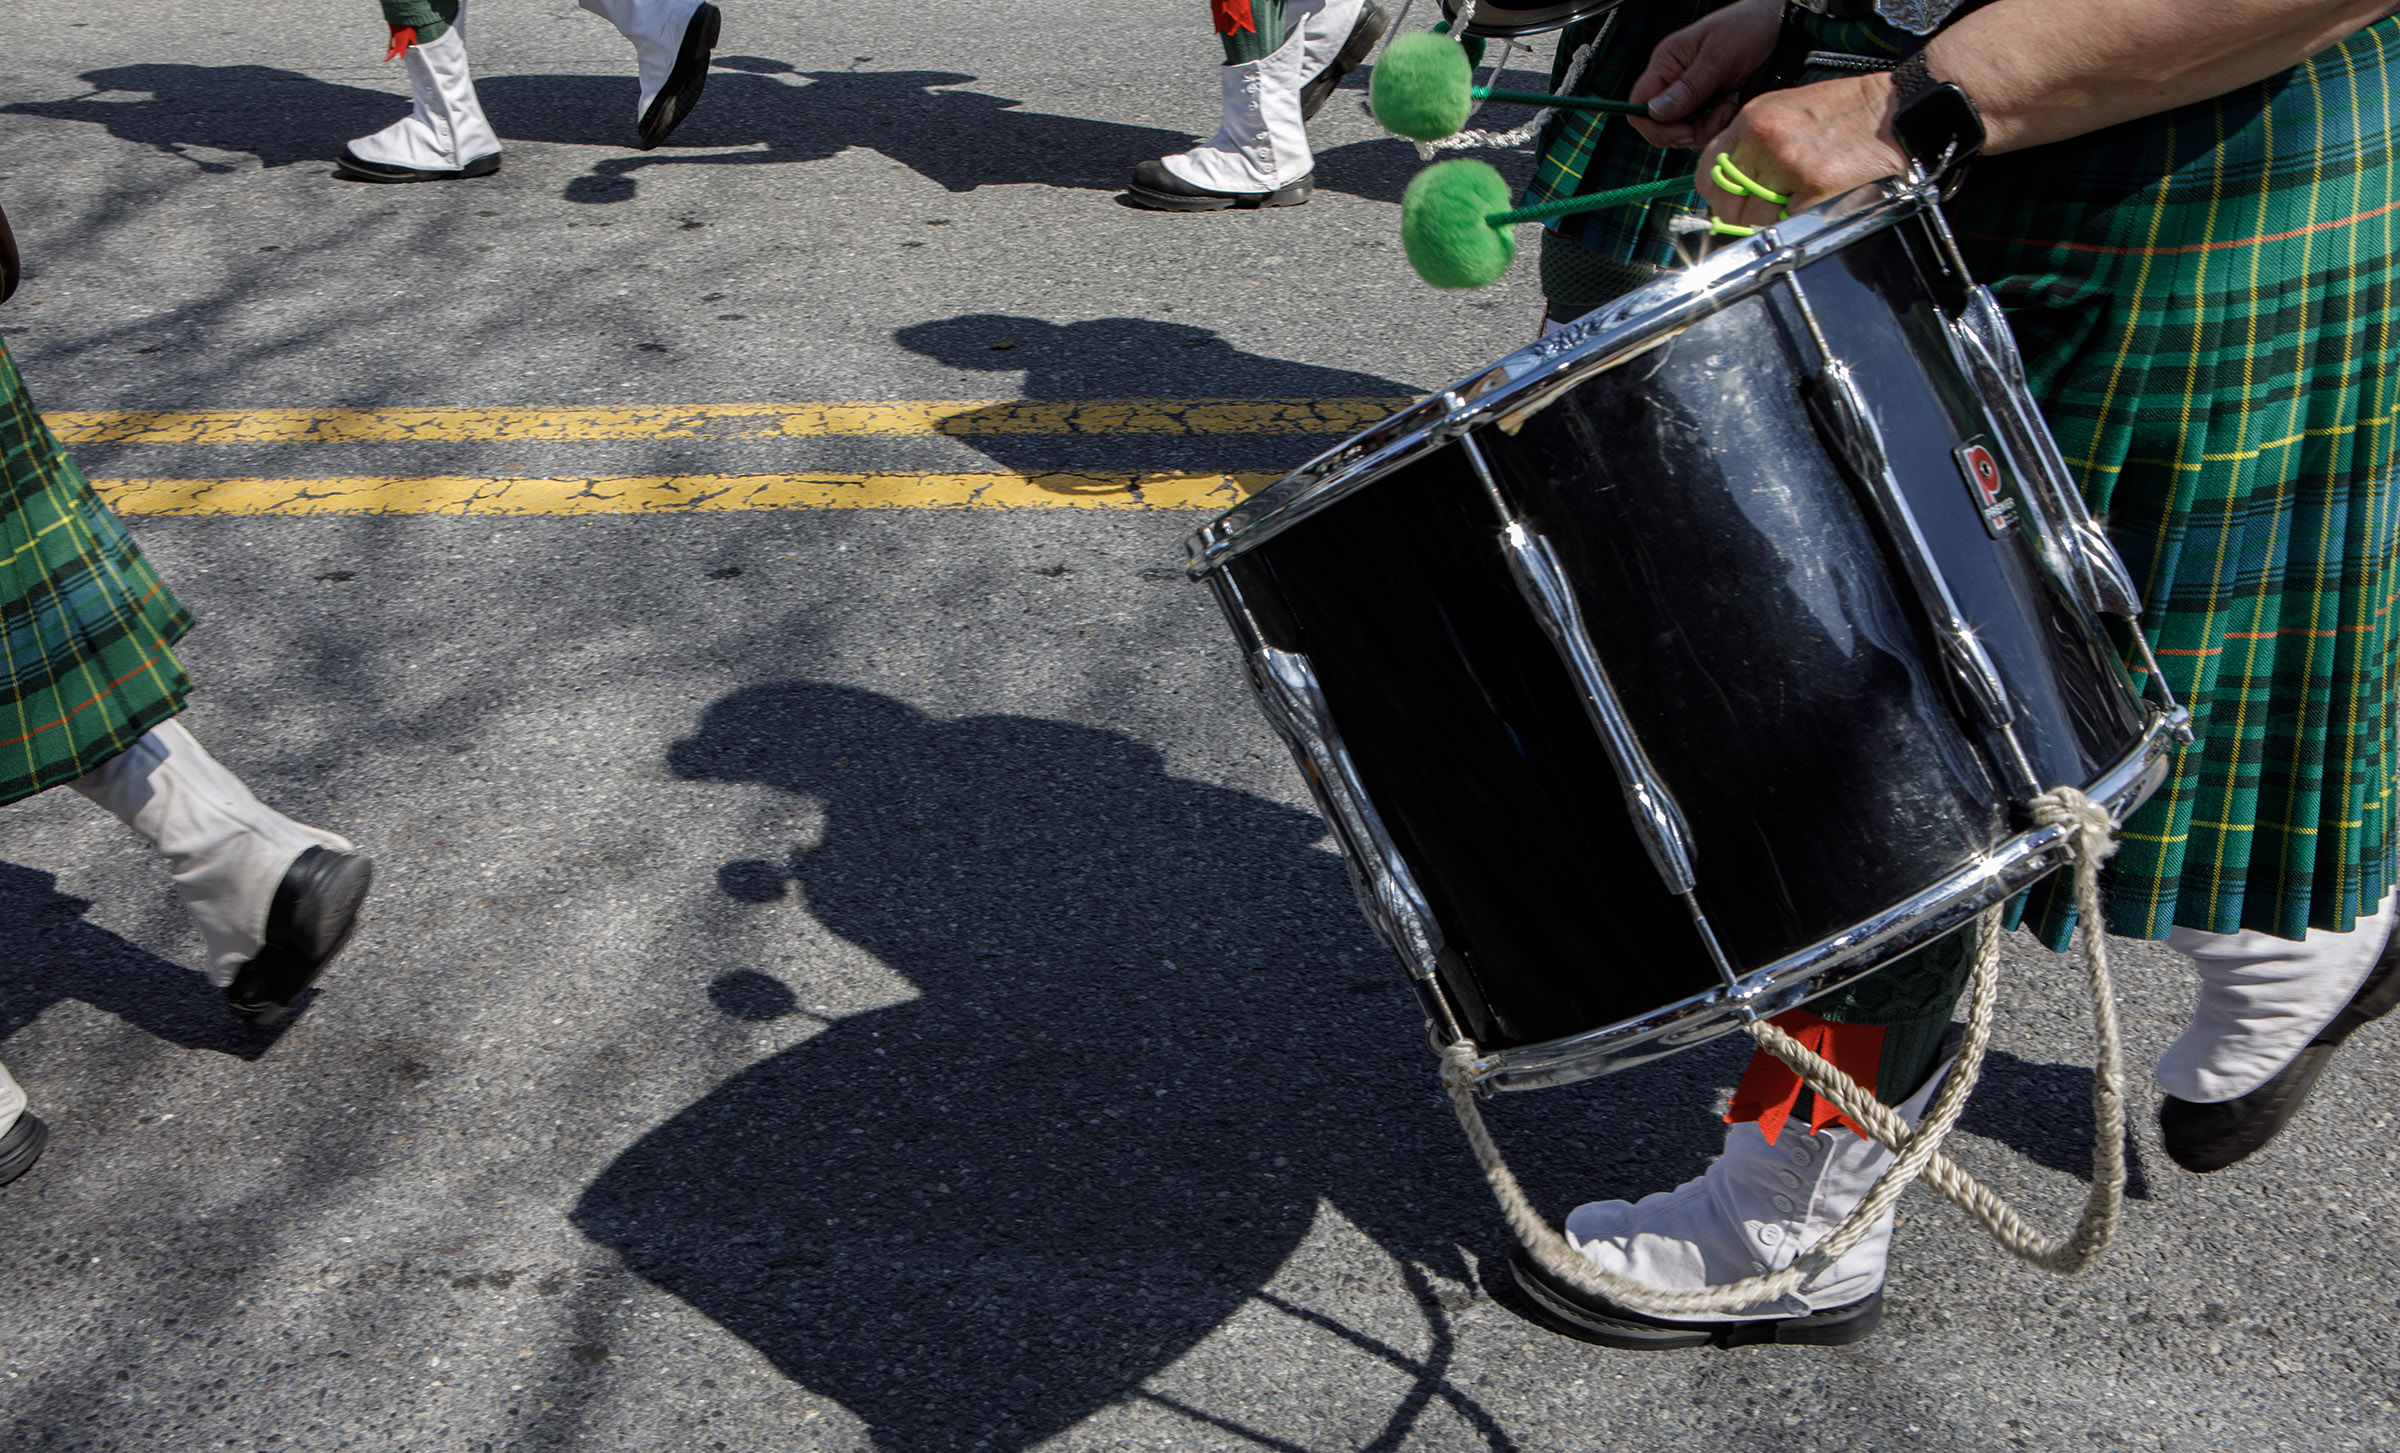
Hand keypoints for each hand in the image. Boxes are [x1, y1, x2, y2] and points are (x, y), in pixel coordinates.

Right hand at [1628, 0, 1784, 149]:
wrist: (1787, 30)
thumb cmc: (1750, 29)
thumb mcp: (1718, 55)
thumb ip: (1687, 87)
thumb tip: (1654, 112)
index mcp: (1667, 64)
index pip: (1638, 106)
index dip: (1654, 125)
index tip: (1684, 128)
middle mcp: (1675, 85)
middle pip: (1660, 128)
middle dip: (1686, 131)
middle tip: (1716, 114)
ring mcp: (1694, 100)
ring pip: (1684, 136)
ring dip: (1709, 128)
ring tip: (1730, 103)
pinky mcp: (1712, 111)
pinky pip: (1706, 134)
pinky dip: (1721, 127)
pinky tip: (1735, 105)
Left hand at [1695, 75, 1911, 227]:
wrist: (1895, 111)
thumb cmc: (1848, 112)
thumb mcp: (1787, 111)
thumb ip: (1753, 144)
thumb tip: (1731, 184)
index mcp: (1753, 119)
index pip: (1709, 172)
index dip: (1719, 194)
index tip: (1732, 201)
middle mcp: (1764, 138)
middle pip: (1726, 202)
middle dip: (1742, 213)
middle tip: (1766, 209)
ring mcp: (1787, 164)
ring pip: (1751, 220)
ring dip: (1769, 221)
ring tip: (1796, 201)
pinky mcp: (1813, 188)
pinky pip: (1784, 224)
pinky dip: (1795, 223)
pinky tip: (1812, 203)